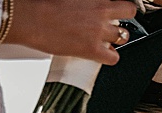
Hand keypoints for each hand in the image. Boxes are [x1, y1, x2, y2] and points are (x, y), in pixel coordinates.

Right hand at [8, 0, 139, 63]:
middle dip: (123, 17)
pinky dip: (109, 57)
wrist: (32, 19)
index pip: (121, 0)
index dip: (119, 5)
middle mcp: (101, 11)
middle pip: (129, 12)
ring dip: (115, 38)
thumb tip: (85, 5)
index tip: (115, 8)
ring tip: (104, 39)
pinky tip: (101, 54)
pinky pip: (113, 57)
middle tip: (113, 22)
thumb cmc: (43, 4)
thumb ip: (85, 2)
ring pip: (123, 35)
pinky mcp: (92, 49)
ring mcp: (99, 31)